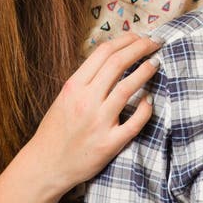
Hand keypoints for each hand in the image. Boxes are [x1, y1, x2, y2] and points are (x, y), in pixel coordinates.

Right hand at [28, 33, 159, 196]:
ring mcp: (98, 122)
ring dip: (145, 71)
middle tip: (154, 43)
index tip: (138, 36)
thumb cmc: (56, 130)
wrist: (46, 166)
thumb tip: (113, 58)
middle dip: (140, 48)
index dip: (125, 40)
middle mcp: (86, 101)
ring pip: (127, 88)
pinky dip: (145, 109)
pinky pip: (134, 123)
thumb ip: (87, 79)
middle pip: (118, 64)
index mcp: (73, 86)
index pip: (103, 52)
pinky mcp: (109, 144)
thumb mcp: (65, 97)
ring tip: (156, 62)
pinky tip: (150, 100)